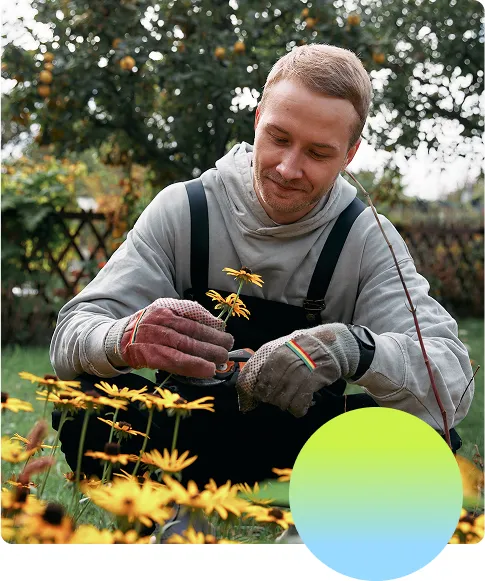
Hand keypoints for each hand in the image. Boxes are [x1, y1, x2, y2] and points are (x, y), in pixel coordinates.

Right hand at [109, 298, 233, 376]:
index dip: (210, 321)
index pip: (192, 311)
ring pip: (186, 345)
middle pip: (192, 330)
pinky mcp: (149, 355)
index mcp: (164, 307)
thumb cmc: (147, 328)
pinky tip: (207, 370)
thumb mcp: (163, 314)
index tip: (223, 329)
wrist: (116, 340)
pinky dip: (193, 365)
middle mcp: (159, 320)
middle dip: (214, 339)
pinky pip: (175, 361)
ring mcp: (153, 338)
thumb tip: (216, 325)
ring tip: (222, 359)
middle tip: (228, 345)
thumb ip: (186, 317)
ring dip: (208, 353)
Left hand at [236, 323, 359, 416]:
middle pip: (266, 393)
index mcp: (270, 352)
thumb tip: (248, 385)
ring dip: (285, 405)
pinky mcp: (312, 380)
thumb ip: (263, 364)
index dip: (250, 393)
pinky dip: (298, 409)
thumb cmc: (301, 348)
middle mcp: (281, 360)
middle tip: (278, 399)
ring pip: (281, 400)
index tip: (253, 399)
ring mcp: (297, 370)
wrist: (329, 343)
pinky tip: (300, 406)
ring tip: (290, 400)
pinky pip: (298, 404)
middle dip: (270, 399)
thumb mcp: (279, 349)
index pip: (249, 378)